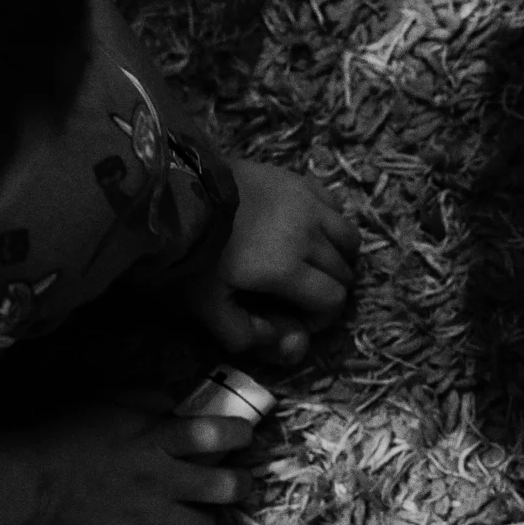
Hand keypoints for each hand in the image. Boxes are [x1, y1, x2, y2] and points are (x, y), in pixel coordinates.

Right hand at [27, 402, 252, 524]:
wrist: (30, 477)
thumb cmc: (67, 431)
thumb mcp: (111, 400)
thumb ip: (151, 400)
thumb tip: (178, 406)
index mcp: (158, 439)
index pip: (217, 434)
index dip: (240, 434)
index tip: (243, 435)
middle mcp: (162, 480)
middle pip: (227, 489)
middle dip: (241, 484)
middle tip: (236, 481)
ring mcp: (148, 516)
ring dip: (204, 520)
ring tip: (195, 512)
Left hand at [194, 160, 357, 364]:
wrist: (175, 193)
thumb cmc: (191, 255)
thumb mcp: (207, 307)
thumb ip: (247, 335)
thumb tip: (288, 344)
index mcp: (288, 269)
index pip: (334, 299)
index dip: (321, 316)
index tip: (299, 317)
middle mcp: (309, 234)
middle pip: (343, 271)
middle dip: (328, 290)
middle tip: (300, 295)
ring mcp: (307, 203)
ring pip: (348, 238)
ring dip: (338, 257)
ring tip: (314, 263)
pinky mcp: (298, 180)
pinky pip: (334, 205)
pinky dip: (331, 223)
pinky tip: (310, 230)